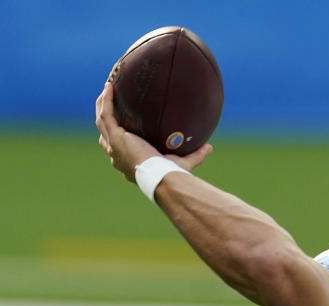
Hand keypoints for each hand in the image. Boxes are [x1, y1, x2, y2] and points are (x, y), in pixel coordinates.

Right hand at [94, 82, 211, 182]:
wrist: (161, 176)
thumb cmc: (170, 174)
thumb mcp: (183, 162)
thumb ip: (195, 155)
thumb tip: (209, 147)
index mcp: (129, 162)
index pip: (118, 149)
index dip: (117, 137)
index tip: (123, 127)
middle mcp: (117, 155)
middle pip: (105, 135)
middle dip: (106, 119)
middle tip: (110, 103)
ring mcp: (114, 145)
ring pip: (102, 122)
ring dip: (102, 105)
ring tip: (107, 90)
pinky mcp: (115, 137)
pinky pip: (105, 115)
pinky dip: (106, 101)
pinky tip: (109, 87)